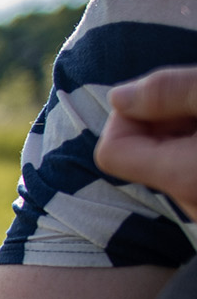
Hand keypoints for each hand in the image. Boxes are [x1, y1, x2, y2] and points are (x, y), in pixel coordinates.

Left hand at [95, 65, 196, 215]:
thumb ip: (168, 91)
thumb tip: (118, 97)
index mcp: (186, 178)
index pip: (110, 151)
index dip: (130, 115)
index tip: (167, 98)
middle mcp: (194, 206)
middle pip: (138, 158)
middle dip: (162, 124)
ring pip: (168, 165)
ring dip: (183, 135)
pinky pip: (191, 176)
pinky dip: (194, 152)